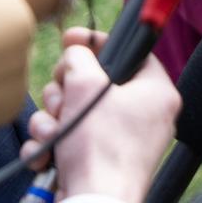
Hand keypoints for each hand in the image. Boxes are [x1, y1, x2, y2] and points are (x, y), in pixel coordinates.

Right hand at [23, 31, 179, 202]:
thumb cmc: (100, 148)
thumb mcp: (85, 86)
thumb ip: (79, 58)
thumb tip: (76, 54)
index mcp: (156, 92)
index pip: (130, 52)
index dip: (97, 42)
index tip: (70, 39)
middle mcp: (143, 116)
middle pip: (95, 83)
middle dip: (66, 91)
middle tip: (61, 99)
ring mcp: (121, 142)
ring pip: (75, 112)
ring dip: (53, 120)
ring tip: (51, 133)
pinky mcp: (98, 163)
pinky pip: (70, 141)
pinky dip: (52, 145)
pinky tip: (45, 154)